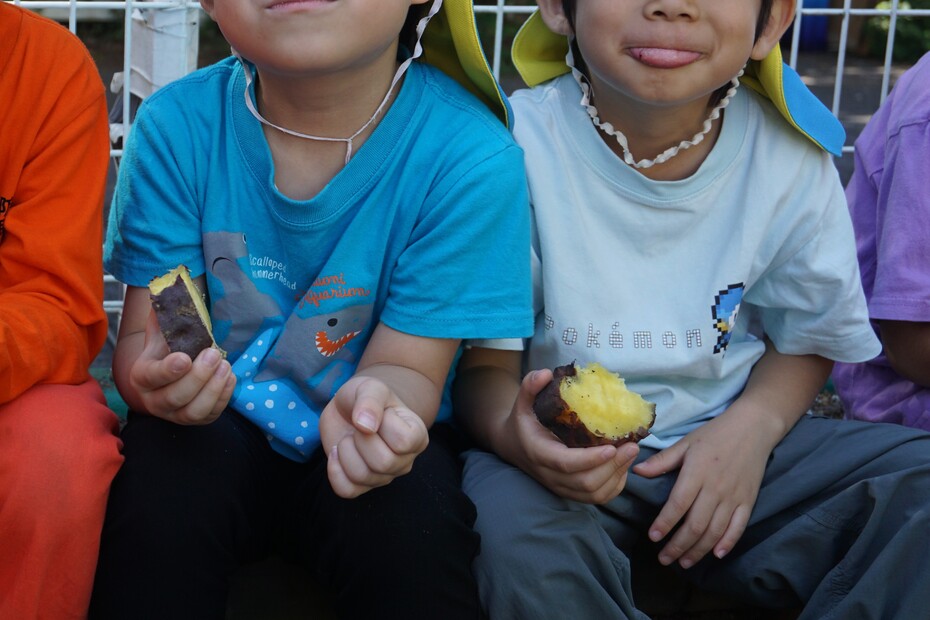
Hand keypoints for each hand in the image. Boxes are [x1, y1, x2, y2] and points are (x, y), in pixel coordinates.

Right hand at [127, 311, 234, 423]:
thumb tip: (167, 286)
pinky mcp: (195, 420)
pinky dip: (223, 397)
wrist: (166, 376)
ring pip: (194, 412)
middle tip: (215, 354)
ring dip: (213, 389)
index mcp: (142, 376)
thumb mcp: (159, 331)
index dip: (168, 370)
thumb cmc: (165, 349)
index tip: (185, 358)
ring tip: (226, 366)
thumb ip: (162, 312)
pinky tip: (229, 376)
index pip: (152, 377)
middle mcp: (154, 400)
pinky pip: (211, 415)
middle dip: (199, 377)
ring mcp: (175, 414)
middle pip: (175, 397)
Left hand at [320, 375, 428, 498]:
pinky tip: (336, 453)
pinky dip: (335, 471)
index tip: (380, 413)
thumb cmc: (366, 398)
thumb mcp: (370, 387)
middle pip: (383, 463)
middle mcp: (405, 460)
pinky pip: (347, 490)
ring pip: (362, 476)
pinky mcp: (361, 486)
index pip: (403, 441)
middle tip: (359, 426)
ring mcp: (384, 476)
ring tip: (350, 437)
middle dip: (361, 439)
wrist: (349, 408)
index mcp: (417, 436)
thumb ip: (370, 401)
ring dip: (346, 451)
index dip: (383, 424)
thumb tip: (365, 426)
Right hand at [498, 369, 638, 504]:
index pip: (566, 464)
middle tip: (632, 446)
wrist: (513, 445)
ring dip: (616, 475)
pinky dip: (614, 485)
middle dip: (612, 467)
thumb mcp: (522, 401)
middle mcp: (550, 475)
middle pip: (585, 482)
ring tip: (631, 453)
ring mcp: (561, 487)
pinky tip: (623, 466)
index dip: (590, 460)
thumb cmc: (523, 421)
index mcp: (539, 453)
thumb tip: (546, 374)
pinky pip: (596, 498)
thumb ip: (530, 386)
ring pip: (593, 493)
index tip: (611, 447)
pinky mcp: (570, 491)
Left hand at [633, 407, 770, 568]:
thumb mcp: (686, 443)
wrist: (753, 428)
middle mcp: (715, 489)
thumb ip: (663, 460)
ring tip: (684, 562)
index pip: (678, 505)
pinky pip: (738, 527)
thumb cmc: (715, 434)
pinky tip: (715, 554)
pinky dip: (727, 543)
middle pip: (695, 525)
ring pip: (714, 531)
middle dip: (678, 546)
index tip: (653, 537)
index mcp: (697, 473)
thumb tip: (637, 471)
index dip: (664, 523)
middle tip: (664, 559)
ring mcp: (734, 497)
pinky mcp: (748, 501)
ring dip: (698, 550)